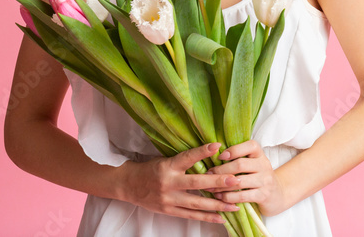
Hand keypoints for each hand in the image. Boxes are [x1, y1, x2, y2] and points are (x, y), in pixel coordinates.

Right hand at [117, 142, 242, 224]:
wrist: (128, 184)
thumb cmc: (151, 168)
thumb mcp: (165, 159)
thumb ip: (185, 160)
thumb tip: (211, 154)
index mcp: (168, 166)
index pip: (187, 157)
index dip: (202, 151)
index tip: (218, 146)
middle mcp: (169, 183)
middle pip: (196, 183)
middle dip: (218, 182)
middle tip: (236, 180)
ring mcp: (169, 199)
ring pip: (197, 203)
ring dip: (217, 204)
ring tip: (235, 204)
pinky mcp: (169, 210)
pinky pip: (191, 215)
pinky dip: (207, 217)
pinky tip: (221, 218)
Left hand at [204, 139, 290, 216]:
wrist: (277, 195)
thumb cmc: (258, 177)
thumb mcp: (253, 164)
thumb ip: (239, 158)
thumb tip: (212, 156)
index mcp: (260, 154)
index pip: (250, 146)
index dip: (234, 150)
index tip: (219, 156)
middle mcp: (264, 165)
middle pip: (240, 164)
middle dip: (221, 170)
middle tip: (208, 175)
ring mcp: (265, 181)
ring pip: (239, 182)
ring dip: (221, 186)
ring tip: (210, 188)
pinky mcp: (263, 195)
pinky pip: (242, 196)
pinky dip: (228, 197)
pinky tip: (220, 197)